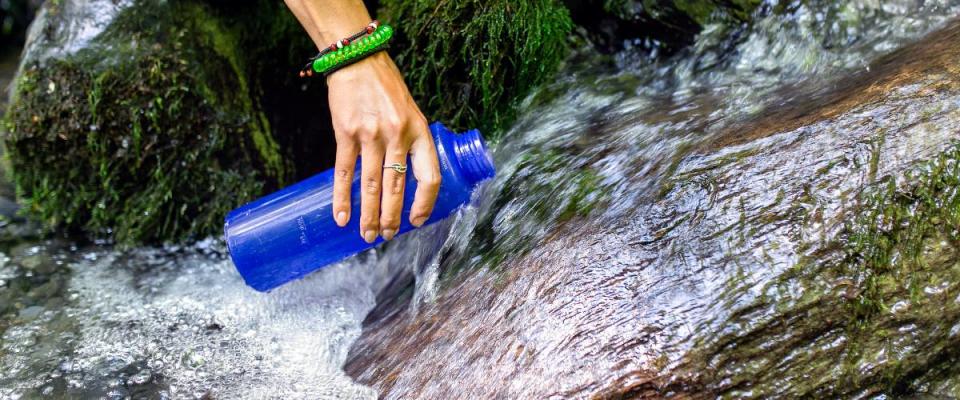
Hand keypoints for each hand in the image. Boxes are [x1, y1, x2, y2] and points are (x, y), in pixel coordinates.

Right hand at [326, 52, 440, 242]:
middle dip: (392, 218)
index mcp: (420, 131)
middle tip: (387, 236)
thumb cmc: (387, 88)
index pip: (429, 176)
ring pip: (372, 185)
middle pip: (397, 187)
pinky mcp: (346, 133)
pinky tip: (341, 217)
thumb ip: (412, 142)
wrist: (358, 60)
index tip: (417, 221)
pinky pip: (344, 172)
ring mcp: (371, 134)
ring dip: (369, 215)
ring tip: (367, 235)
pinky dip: (342, 198)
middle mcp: (397, 135)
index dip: (425, 203)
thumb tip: (409, 179)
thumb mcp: (411, 112)